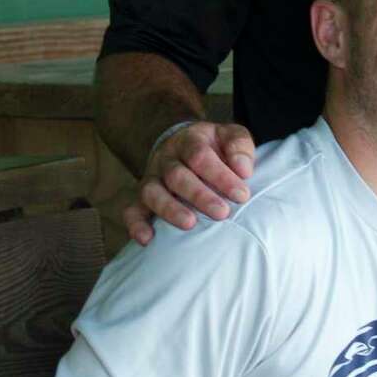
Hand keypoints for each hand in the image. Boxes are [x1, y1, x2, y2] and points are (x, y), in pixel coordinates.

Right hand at [123, 121, 255, 245]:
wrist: (184, 146)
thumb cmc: (214, 147)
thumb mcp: (230, 136)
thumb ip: (240, 147)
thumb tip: (244, 170)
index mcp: (189, 141)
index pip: (200, 155)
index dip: (220, 175)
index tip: (241, 195)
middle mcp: (166, 159)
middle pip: (177, 175)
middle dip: (199, 195)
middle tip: (222, 213)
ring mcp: (152, 179)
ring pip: (152, 192)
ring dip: (169, 209)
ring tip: (189, 224)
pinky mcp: (142, 199)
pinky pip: (132, 210)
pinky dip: (136, 225)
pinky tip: (147, 240)